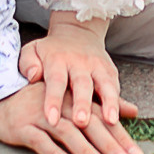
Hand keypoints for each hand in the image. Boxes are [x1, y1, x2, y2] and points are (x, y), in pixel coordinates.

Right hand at [0, 78, 142, 153]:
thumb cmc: (39, 102)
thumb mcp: (71, 101)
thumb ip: (102, 106)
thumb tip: (134, 110)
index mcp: (74, 99)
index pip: (103, 119)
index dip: (121, 137)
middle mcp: (60, 106)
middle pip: (90, 125)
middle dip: (111, 146)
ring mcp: (40, 116)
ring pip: (68, 134)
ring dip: (87, 152)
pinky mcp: (22, 127)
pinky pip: (41, 142)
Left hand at [22, 15, 129, 130]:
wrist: (77, 32)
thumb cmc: (50, 50)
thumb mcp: (32, 50)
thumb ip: (28, 63)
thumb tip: (33, 76)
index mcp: (57, 59)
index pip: (55, 81)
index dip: (53, 100)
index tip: (51, 118)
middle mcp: (79, 62)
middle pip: (82, 84)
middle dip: (82, 104)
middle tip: (81, 122)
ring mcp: (97, 66)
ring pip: (105, 84)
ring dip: (109, 102)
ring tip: (111, 120)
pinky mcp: (110, 71)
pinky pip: (116, 87)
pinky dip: (120, 101)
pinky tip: (126, 115)